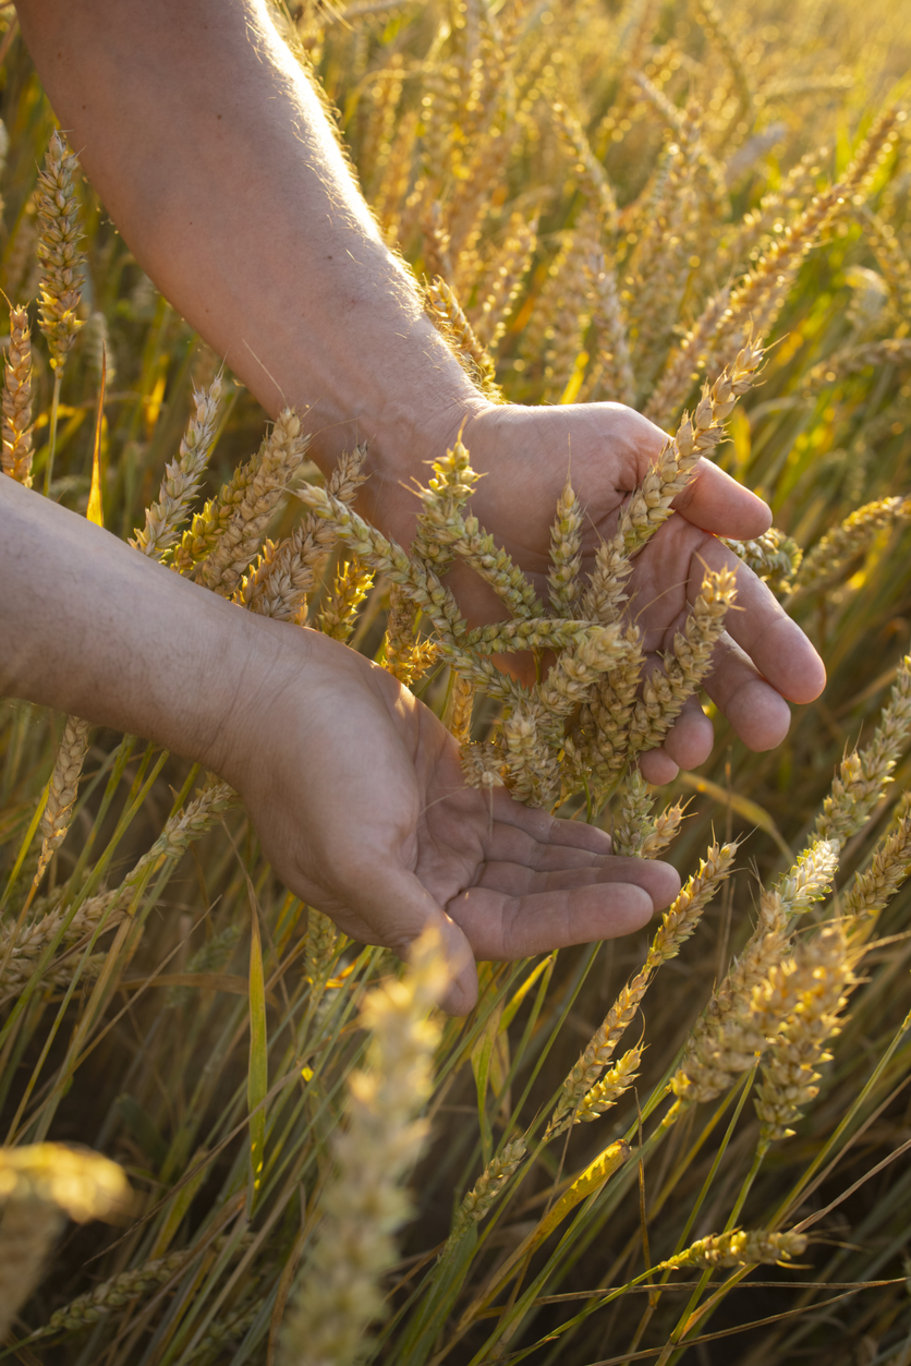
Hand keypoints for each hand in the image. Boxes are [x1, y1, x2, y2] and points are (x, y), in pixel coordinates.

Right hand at [218, 622, 680, 1011]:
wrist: (271, 687)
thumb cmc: (306, 768)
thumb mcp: (355, 851)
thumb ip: (409, 924)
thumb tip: (462, 1000)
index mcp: (404, 909)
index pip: (509, 928)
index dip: (578, 918)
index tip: (645, 903)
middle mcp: (427, 883)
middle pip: (529, 897)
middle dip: (596, 891)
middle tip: (671, 880)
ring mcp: (438, 836)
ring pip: (529, 859)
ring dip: (587, 861)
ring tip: (656, 861)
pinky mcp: (445, 790)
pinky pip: (513, 819)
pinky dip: (555, 829)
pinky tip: (602, 833)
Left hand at [422, 402, 826, 783]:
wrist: (442, 477)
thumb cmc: (539, 446)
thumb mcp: (623, 446)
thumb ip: (692, 484)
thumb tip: (765, 523)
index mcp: (675, 552)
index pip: (737, 605)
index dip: (776, 644)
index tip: (807, 683)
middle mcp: (646, 606)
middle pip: (706, 664)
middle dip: (741, 700)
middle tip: (768, 732)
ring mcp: (600, 644)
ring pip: (653, 700)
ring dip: (677, 730)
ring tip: (691, 755)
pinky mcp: (550, 671)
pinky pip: (590, 716)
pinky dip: (614, 742)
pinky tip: (637, 766)